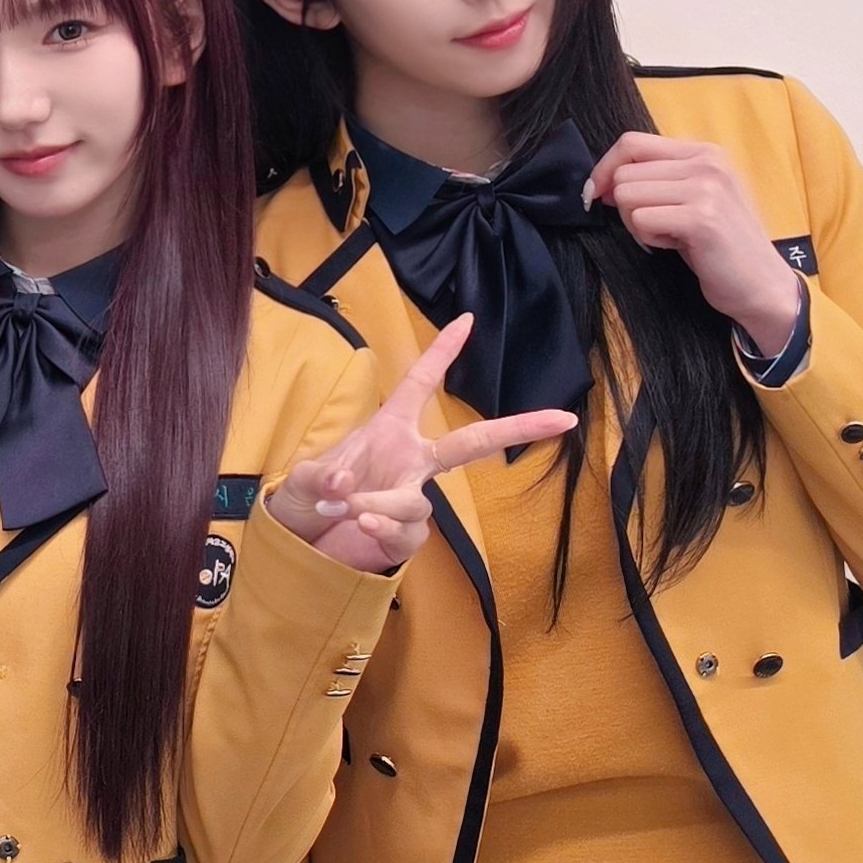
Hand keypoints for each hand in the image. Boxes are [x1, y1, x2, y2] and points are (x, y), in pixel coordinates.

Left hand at [271, 315, 580, 571]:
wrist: (300, 544)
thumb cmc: (309, 497)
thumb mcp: (305, 479)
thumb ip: (324, 478)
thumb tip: (347, 485)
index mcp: (389, 431)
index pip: (420, 384)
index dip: (442, 352)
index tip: (466, 319)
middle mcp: (409, 462)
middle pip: (470, 443)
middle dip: (517, 429)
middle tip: (561, 418)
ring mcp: (412, 499)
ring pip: (419, 501)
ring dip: (383, 504)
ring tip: (350, 508)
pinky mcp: (407, 536)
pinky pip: (408, 532)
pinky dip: (384, 529)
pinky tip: (362, 527)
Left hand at [585, 132, 802, 353]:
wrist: (761, 284)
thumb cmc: (718, 245)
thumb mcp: (693, 198)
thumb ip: (657, 179)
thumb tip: (602, 182)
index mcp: (704, 152)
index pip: (632, 142)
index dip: (606, 168)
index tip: (599, 194)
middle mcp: (707, 163)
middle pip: (624, 172)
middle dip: (625, 206)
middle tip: (657, 226)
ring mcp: (706, 188)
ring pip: (626, 195)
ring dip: (637, 224)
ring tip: (671, 235)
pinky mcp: (700, 218)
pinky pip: (640, 220)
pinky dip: (648, 239)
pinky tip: (676, 246)